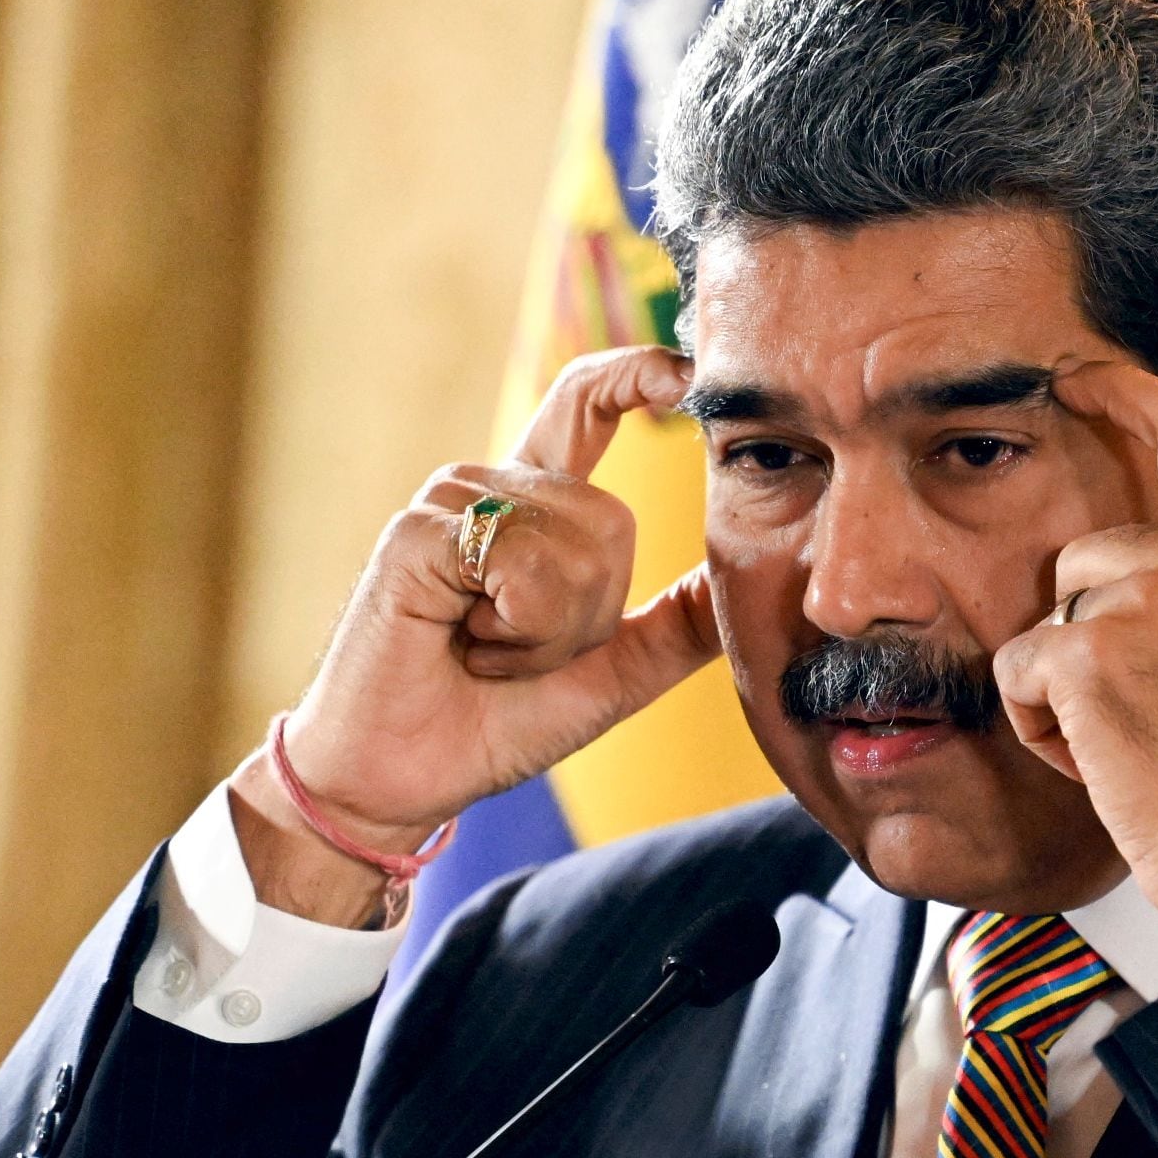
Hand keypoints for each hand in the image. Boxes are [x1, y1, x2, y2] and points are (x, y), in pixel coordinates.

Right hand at [230, 347, 719, 922]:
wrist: (397, 781)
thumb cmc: (492, 722)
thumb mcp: (611, 674)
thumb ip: (679, 623)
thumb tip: (760, 568)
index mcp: (535, 506)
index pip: (587, 406)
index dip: (636, 376)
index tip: (684, 376)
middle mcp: (492, 487)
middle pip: (613, 519)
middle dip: (590, 613)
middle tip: (518, 652)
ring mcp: (450, 502)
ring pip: (577, 542)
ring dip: (550, 630)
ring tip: (484, 648)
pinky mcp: (419, 532)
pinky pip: (524, 563)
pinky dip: (517, 628)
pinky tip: (461, 640)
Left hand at [991, 361, 1157, 921]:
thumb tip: (1129, 558)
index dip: (1128, 393)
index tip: (1080, 373)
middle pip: (1088, 555)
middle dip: (1091, 633)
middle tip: (1153, 713)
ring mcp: (1148, 597)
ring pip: (1051, 616)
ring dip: (1069, 684)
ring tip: (1135, 740)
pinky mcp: (1088, 649)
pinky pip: (1021, 671)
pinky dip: (1042, 726)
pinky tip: (1105, 761)